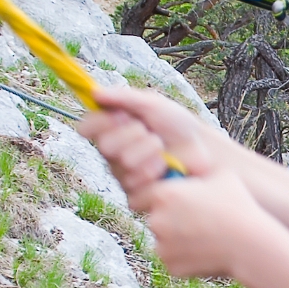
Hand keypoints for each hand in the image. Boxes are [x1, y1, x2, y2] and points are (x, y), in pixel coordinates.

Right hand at [78, 88, 213, 208]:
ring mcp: (122, 174)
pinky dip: (155, 171)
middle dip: (135, 135)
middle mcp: (113, 152)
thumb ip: (125, 98)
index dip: (101, 122)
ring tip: (162, 151)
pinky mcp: (134, 194)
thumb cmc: (177, 125)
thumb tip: (95, 93)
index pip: (87, 126)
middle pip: (106, 145)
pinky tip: (164, 169)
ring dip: (149, 152)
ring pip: (124, 163)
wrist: (201, 150)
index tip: (121, 116)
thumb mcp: (153, 104)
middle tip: (150, 132)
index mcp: (112, 128)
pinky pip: (135, 184)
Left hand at [138, 172, 269, 277]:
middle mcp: (156, 220)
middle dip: (167, 214)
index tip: (164, 196)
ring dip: (175, 234)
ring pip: (163, 237)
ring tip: (202, 231)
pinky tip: (204, 246)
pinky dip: (183, 253)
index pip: (140, 193)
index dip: (152, 194)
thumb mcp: (218, 174)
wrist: (248, 243)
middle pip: (153, 215)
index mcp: (164, 194)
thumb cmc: (235, 203)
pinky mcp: (171, 266)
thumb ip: (195, 170)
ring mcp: (162, 246)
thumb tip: (188, 166)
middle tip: (191, 214)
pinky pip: (172, 256)